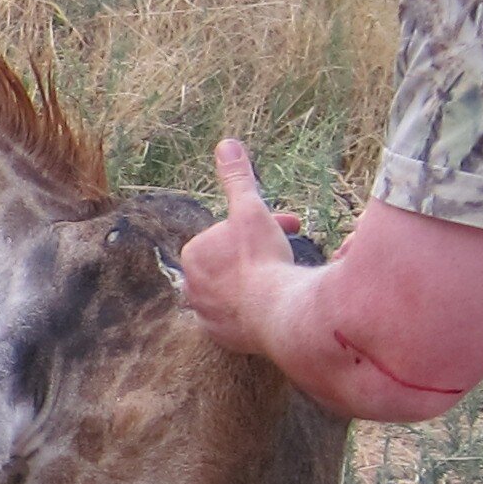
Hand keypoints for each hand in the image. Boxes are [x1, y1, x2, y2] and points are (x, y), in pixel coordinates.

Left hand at [176, 138, 305, 358]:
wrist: (279, 313)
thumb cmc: (263, 259)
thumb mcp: (251, 210)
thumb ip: (237, 179)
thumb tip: (226, 145)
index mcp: (193, 254)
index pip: (230, 233)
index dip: (262, 225)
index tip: (291, 225)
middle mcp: (191, 287)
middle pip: (232, 261)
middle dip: (261, 251)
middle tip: (290, 252)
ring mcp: (206, 315)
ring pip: (236, 289)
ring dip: (257, 280)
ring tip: (283, 280)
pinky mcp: (223, 338)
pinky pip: (240, 318)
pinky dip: (256, 308)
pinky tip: (275, 304)